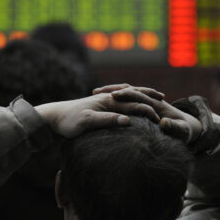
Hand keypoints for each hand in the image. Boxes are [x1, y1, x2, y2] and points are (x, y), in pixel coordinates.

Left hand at [35, 92, 159, 137]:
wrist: (53, 118)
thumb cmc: (69, 122)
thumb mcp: (87, 123)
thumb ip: (107, 120)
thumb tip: (128, 121)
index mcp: (108, 102)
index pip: (134, 105)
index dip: (149, 112)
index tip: (161, 121)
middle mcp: (108, 99)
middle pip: (135, 97)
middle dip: (150, 99)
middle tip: (166, 105)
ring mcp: (105, 103)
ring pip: (129, 98)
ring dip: (143, 98)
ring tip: (155, 102)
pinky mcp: (101, 109)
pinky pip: (121, 104)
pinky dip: (132, 104)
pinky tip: (134, 111)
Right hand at [95, 85, 202, 143]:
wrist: (194, 128)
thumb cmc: (188, 131)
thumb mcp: (182, 131)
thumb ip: (174, 128)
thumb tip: (163, 123)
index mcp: (158, 105)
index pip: (139, 95)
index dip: (126, 94)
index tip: (112, 95)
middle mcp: (152, 101)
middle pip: (131, 91)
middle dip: (114, 89)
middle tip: (96, 90)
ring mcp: (148, 104)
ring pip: (128, 94)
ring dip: (114, 92)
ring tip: (96, 93)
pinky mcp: (146, 109)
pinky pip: (129, 102)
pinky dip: (117, 100)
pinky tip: (105, 105)